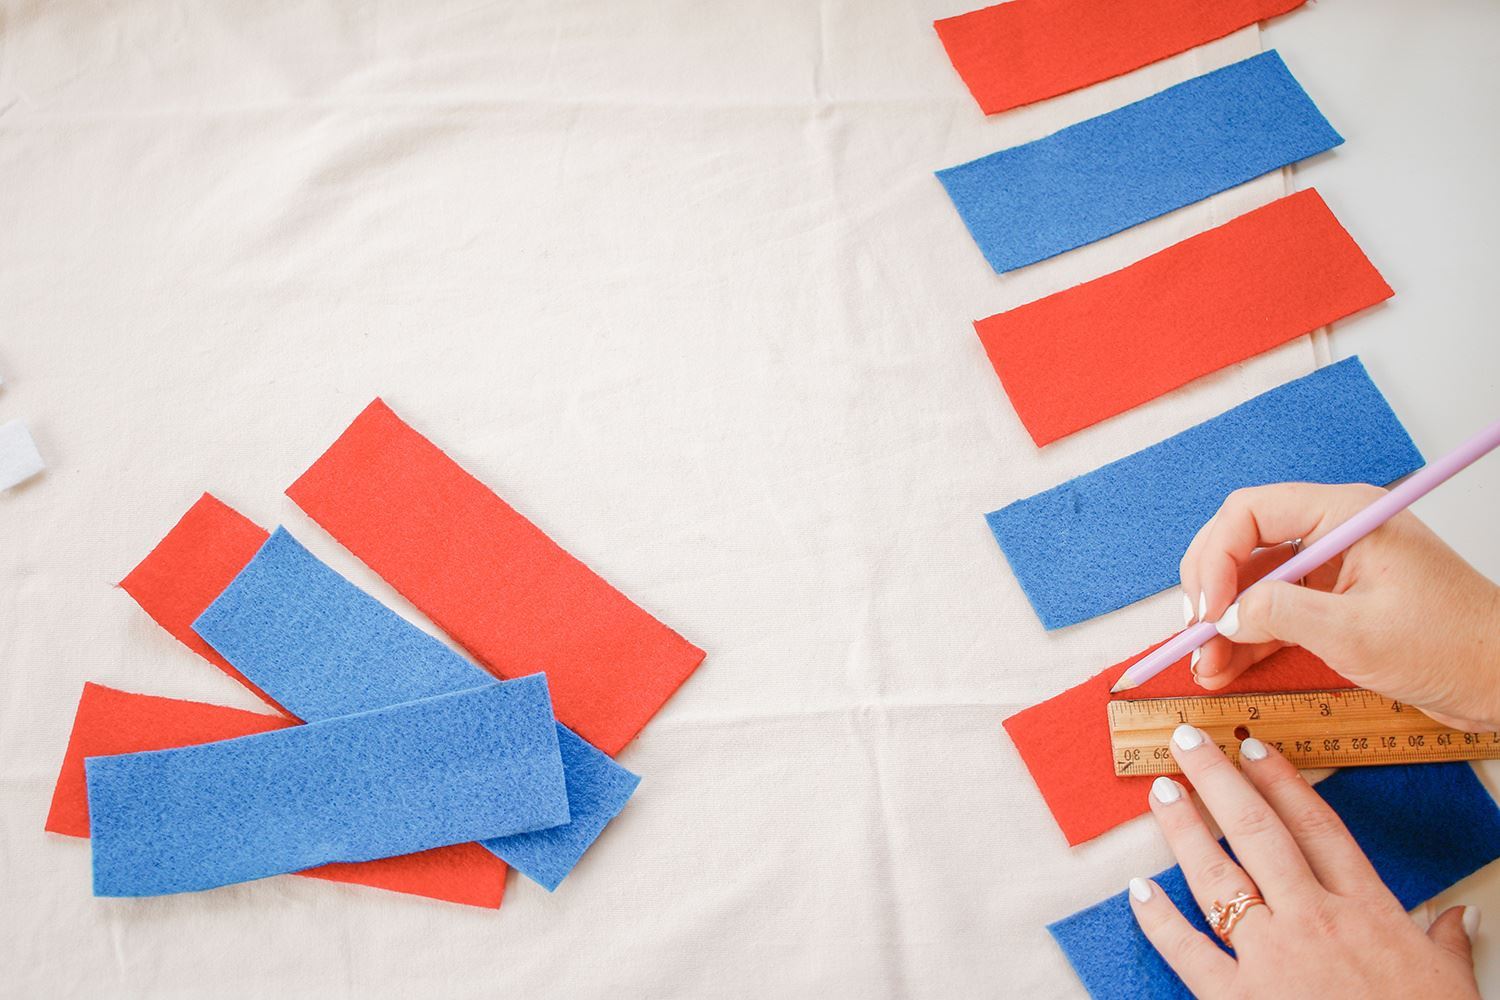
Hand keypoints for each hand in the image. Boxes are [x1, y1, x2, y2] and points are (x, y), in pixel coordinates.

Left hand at [1129, 727, 1479, 997]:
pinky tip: (1138, 891)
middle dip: (1217, 780)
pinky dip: (1159, 921)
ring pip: (1217, 877)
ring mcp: (1272, 957)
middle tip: (1184, 740)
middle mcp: (1313, 920)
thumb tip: (1460, 916)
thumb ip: (1445, 942)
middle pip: (1258, 833)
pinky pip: (1188, 951)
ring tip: (1160, 792)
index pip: (1317, 828)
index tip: (1252, 747)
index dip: (1281, 782)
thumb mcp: (1452, 985)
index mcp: (1367, 910)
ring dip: (1184, 830)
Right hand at [1178, 483, 1499, 730]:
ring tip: (1204, 665)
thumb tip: (1225, 616)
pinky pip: (1275, 613)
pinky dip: (1248, 639)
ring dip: (1224, 624)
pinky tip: (1225, 667)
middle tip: (1196, 635)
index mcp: (1344, 516)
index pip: (1250, 513)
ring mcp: (1332, 570)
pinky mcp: (1334, 605)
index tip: (1208, 608)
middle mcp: (1332, 534)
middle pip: (1242, 545)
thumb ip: (1281, 615)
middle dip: (1211, 592)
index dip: (1216, 558)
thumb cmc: (1455, 647)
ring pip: (1252, 585)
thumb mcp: (1357, 633)